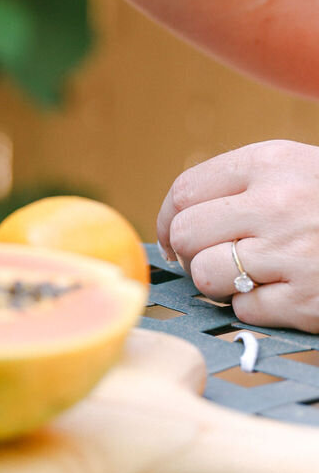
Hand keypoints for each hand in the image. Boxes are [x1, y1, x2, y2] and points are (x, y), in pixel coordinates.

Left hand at [158, 141, 318, 332]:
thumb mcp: (295, 169)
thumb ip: (239, 182)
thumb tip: (176, 218)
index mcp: (269, 162)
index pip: (184, 191)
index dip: (167, 218)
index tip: (171, 234)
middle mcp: (277, 204)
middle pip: (186, 234)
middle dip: (185, 251)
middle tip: (203, 258)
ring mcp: (291, 254)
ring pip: (206, 275)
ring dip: (216, 281)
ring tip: (243, 275)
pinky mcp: (306, 300)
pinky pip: (243, 309)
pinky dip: (253, 306)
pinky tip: (279, 292)